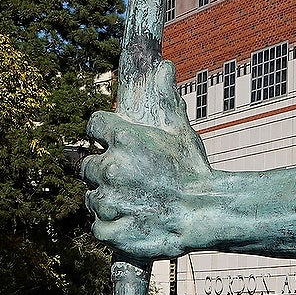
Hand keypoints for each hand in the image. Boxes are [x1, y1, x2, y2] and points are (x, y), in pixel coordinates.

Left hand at [83, 62, 216, 259]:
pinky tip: (131, 222)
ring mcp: (108, 200)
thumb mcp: (181, 130)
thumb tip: (163, 65)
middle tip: (132, 181)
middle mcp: (111, 167)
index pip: (94, 125)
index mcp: (124, 139)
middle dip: (105, 171)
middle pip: (88, 165)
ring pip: (92, 198)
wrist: (206, 213)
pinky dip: (111, 227)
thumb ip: (165, 98)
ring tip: (135, 203)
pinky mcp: (110, 229)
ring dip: (108, 200)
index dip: (105, 134)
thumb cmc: (194, 171)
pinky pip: (98, 227)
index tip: (116, 144)